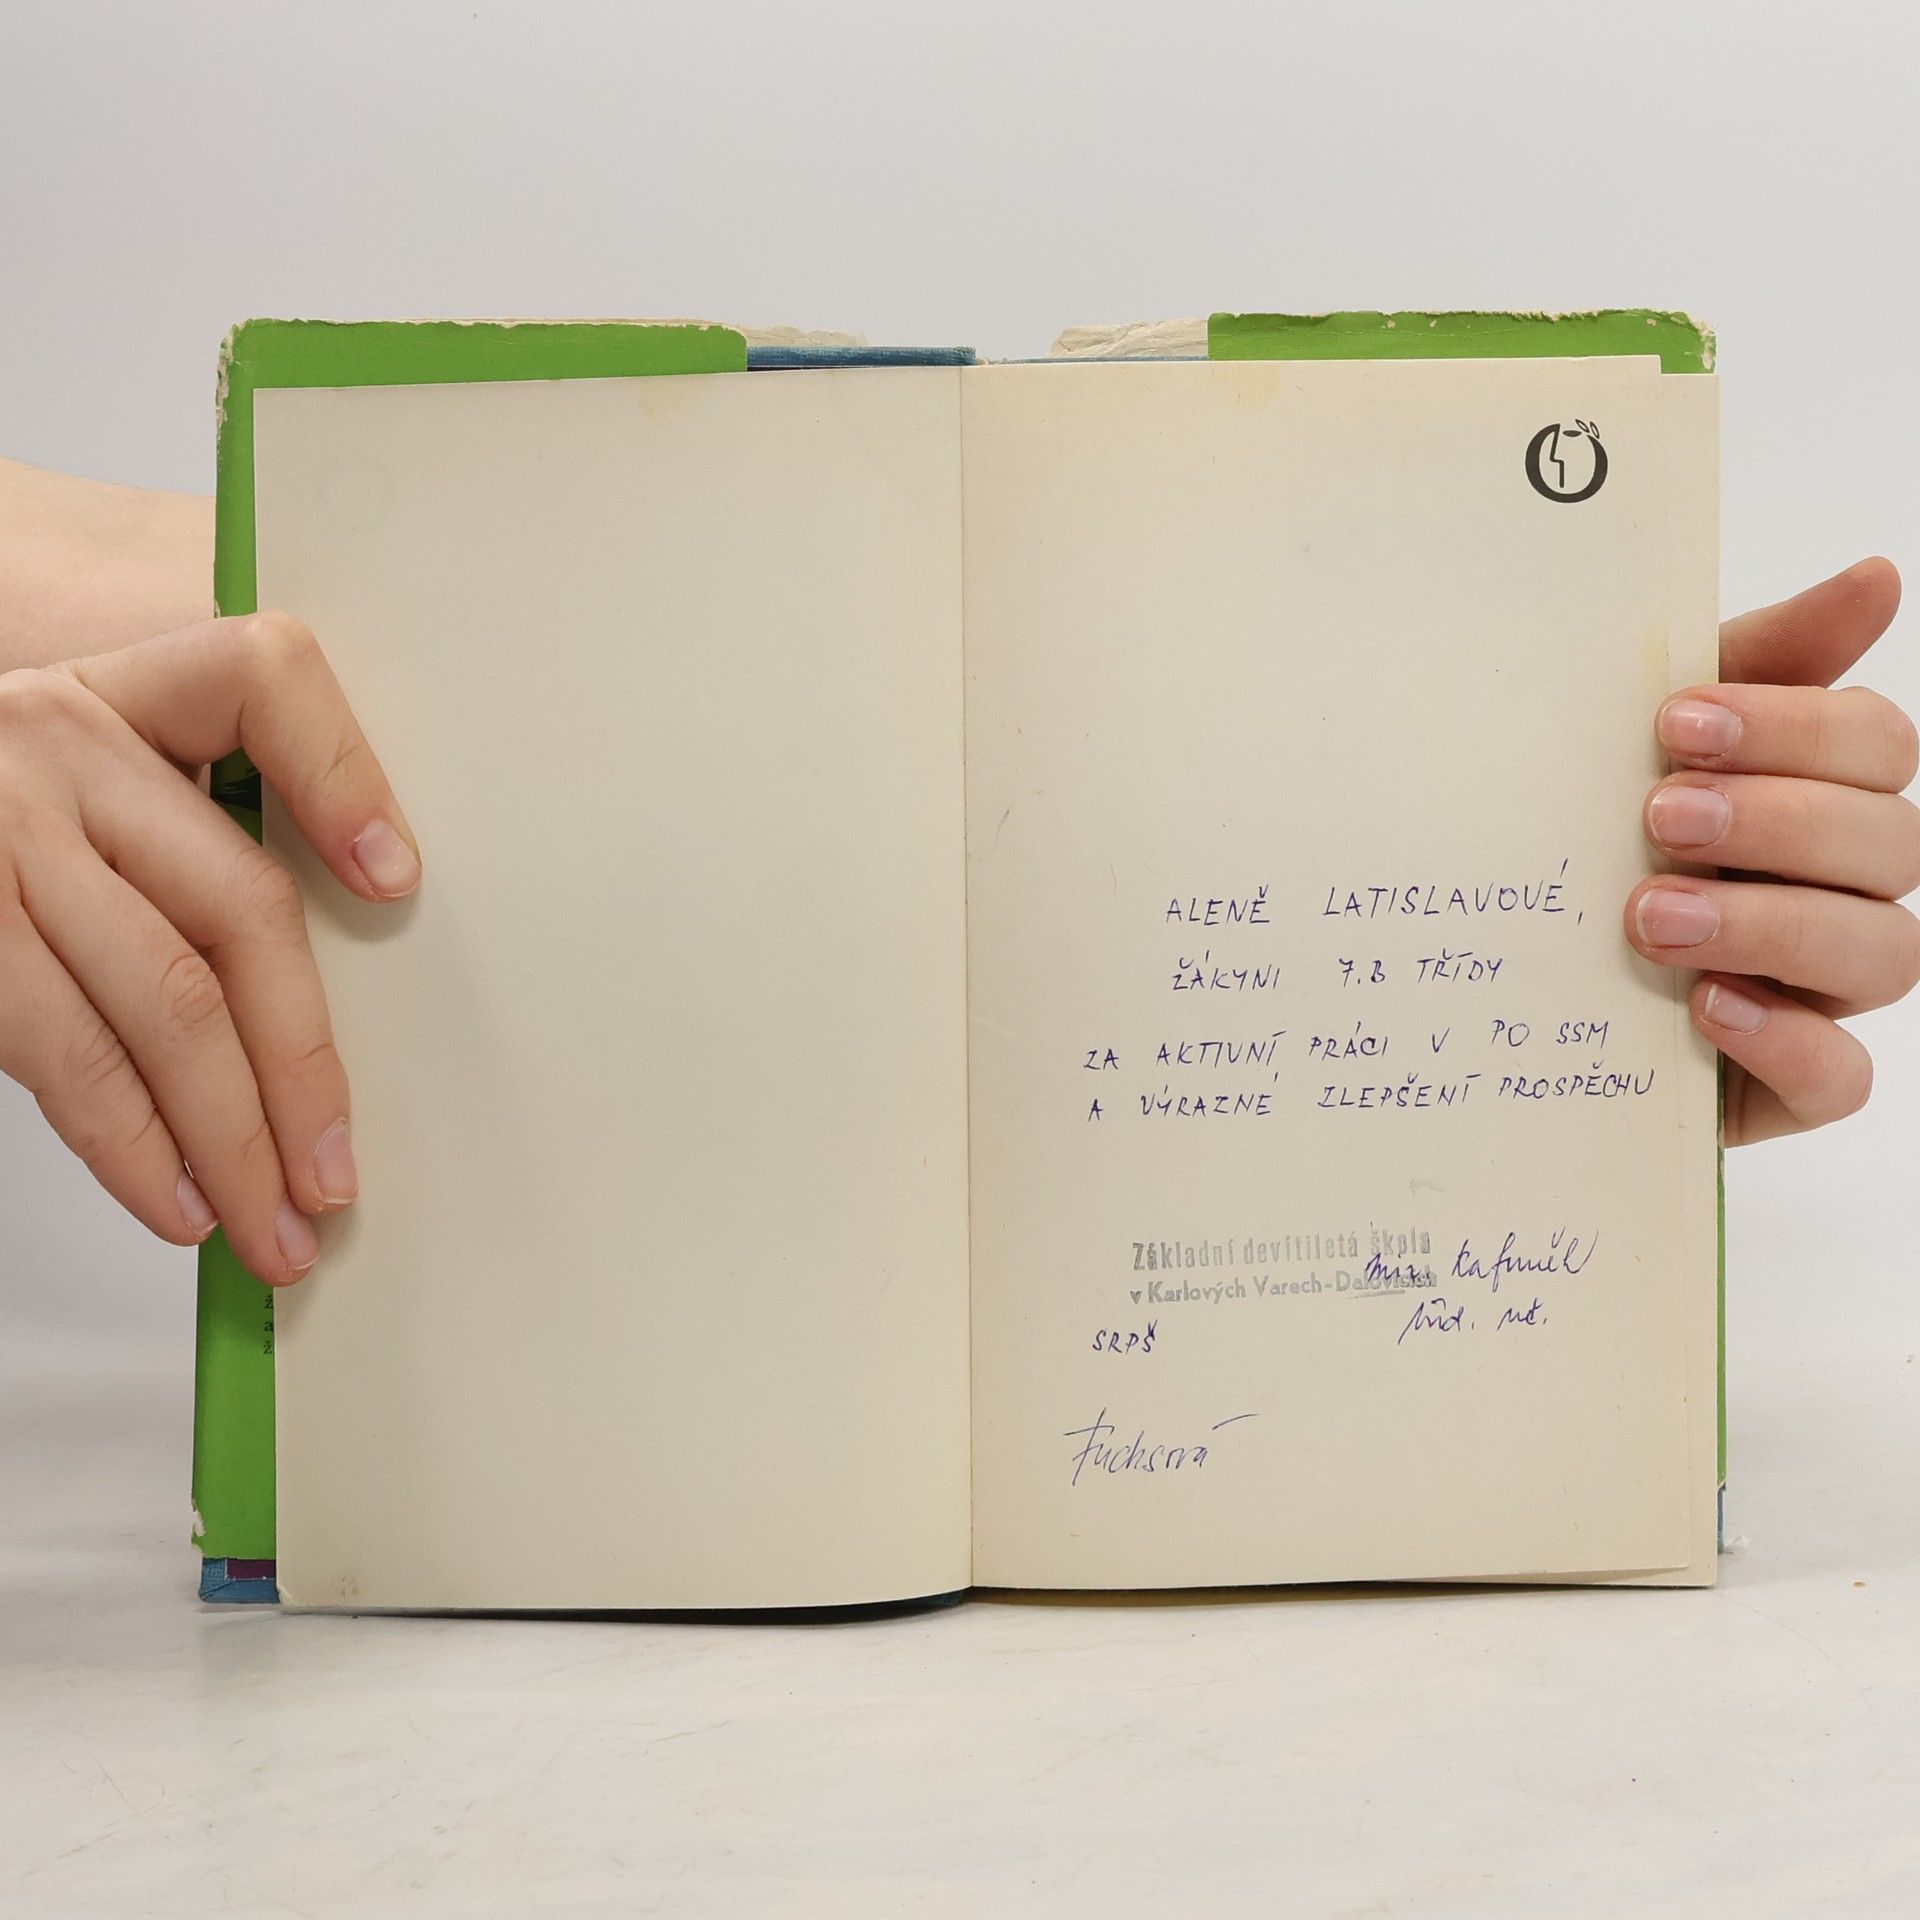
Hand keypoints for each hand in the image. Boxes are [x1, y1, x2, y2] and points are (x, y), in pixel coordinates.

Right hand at [0, 614, 418, 1281]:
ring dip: (231, 1137)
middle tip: (336, 1178)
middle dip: (301, 1066)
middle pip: (238, 904)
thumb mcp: (87, 787)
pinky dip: (133, 1144)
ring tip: (275, 1225)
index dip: (342, 775)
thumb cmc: (5, 829)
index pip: (260, 678)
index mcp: (129, 695)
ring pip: (163, 1000)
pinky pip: (66, 1052)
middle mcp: (62, 746)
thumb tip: (310, 1030)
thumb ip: (190, 845)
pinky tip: (180, 1199)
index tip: (399, 879)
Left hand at [1626, 558, 1916, 1143]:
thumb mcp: (1638, 741)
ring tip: (1651, 917)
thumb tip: (1878, 575)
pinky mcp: (1783, 1084)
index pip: (1873, 746)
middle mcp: (1836, 889)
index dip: (1792, 728)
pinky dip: (1784, 1042)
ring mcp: (1819, 990)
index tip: (1672, 723)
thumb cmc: (1588, 833)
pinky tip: (1704, 1007)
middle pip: (1889, 845)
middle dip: (1776, 822)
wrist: (1494, 966)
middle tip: (1657, 818)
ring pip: (1883, 956)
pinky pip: (1839, 1079)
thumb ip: (1754, 659)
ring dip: (1772, 926)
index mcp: (1815, 794)